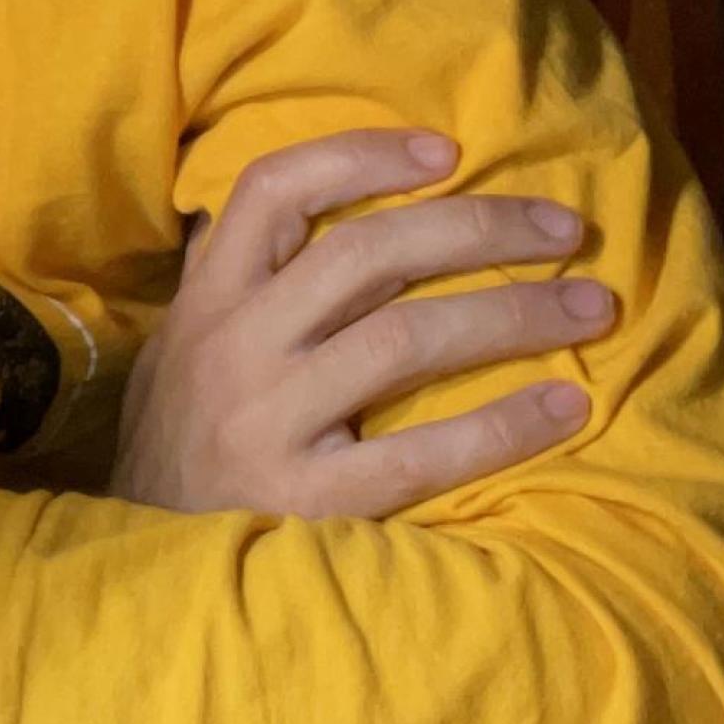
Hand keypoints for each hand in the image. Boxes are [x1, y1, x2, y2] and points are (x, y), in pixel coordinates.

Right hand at [113, 130, 611, 520]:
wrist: (130, 571)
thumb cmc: (177, 448)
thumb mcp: (182, 349)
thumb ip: (235, 283)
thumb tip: (311, 207)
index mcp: (209, 299)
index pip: (273, 191)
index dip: (362, 157)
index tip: (448, 152)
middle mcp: (236, 345)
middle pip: (366, 253)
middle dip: (479, 227)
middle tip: (566, 227)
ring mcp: (269, 422)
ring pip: (404, 338)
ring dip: (513, 312)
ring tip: (593, 308)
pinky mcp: (306, 502)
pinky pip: (418, 455)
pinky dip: (501, 426)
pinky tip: (565, 407)